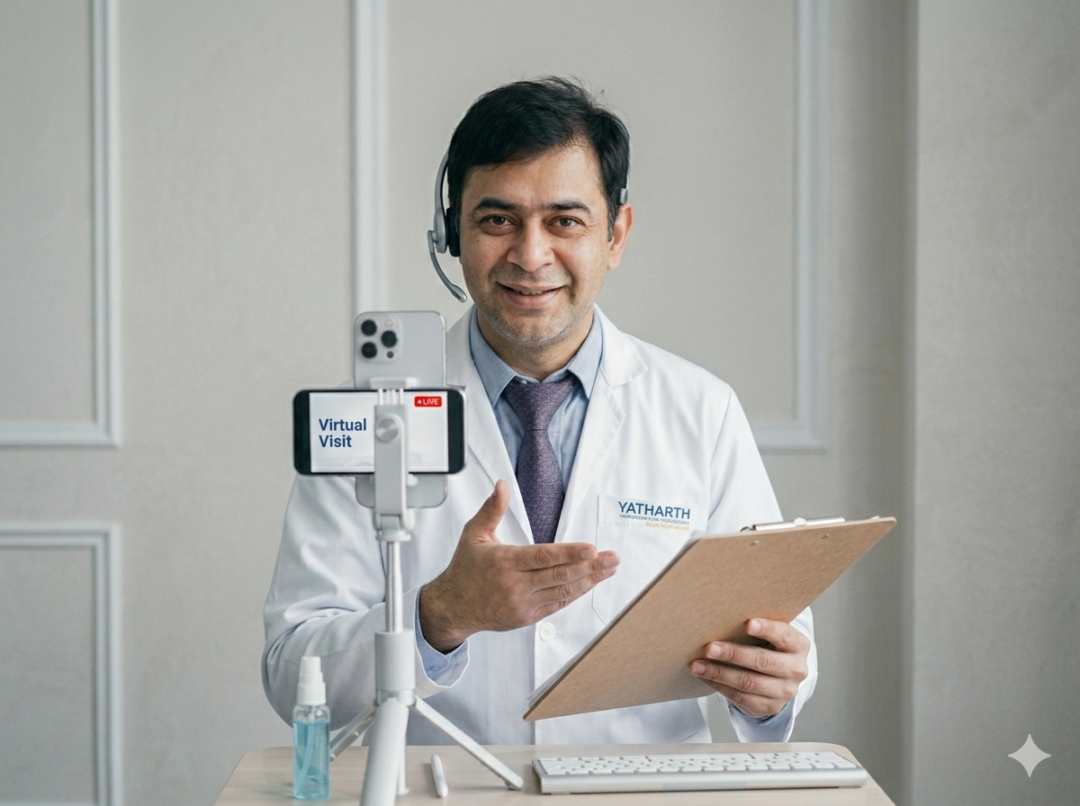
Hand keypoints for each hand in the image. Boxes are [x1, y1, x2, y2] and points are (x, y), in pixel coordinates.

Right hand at [418, 480, 619, 652]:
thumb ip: (491, 509)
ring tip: (608, 569)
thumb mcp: (474, 534)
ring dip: (589, 580)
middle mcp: (515, 585)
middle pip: (559, 575)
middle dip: (590, 566)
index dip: (569, 553)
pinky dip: (575, 593)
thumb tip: (502, 486)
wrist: (453, 606)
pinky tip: (589, 583)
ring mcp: (523, 603)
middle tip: (612, 558)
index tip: (591, 549)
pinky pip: (556, 604)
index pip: (543, 557)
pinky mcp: (527, 617)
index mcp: (504, 562)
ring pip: (562, 591)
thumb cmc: (465, 569)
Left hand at [689, 617, 809, 718]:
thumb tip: (722, 618)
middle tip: (709, 648)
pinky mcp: (769, 706)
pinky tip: (704, 676)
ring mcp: (784, 691)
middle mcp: (796, 670)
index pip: (784, 635)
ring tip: (698, 665)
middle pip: (762, 661)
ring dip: (719, 673)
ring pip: (748, 682)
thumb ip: (755, 627)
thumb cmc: (769, 647)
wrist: (779, 678)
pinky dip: (719, 685)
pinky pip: (740, 697)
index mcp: (798, 645)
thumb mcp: (771, 635)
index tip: (748, 623)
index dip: (767, 629)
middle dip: (733, 654)